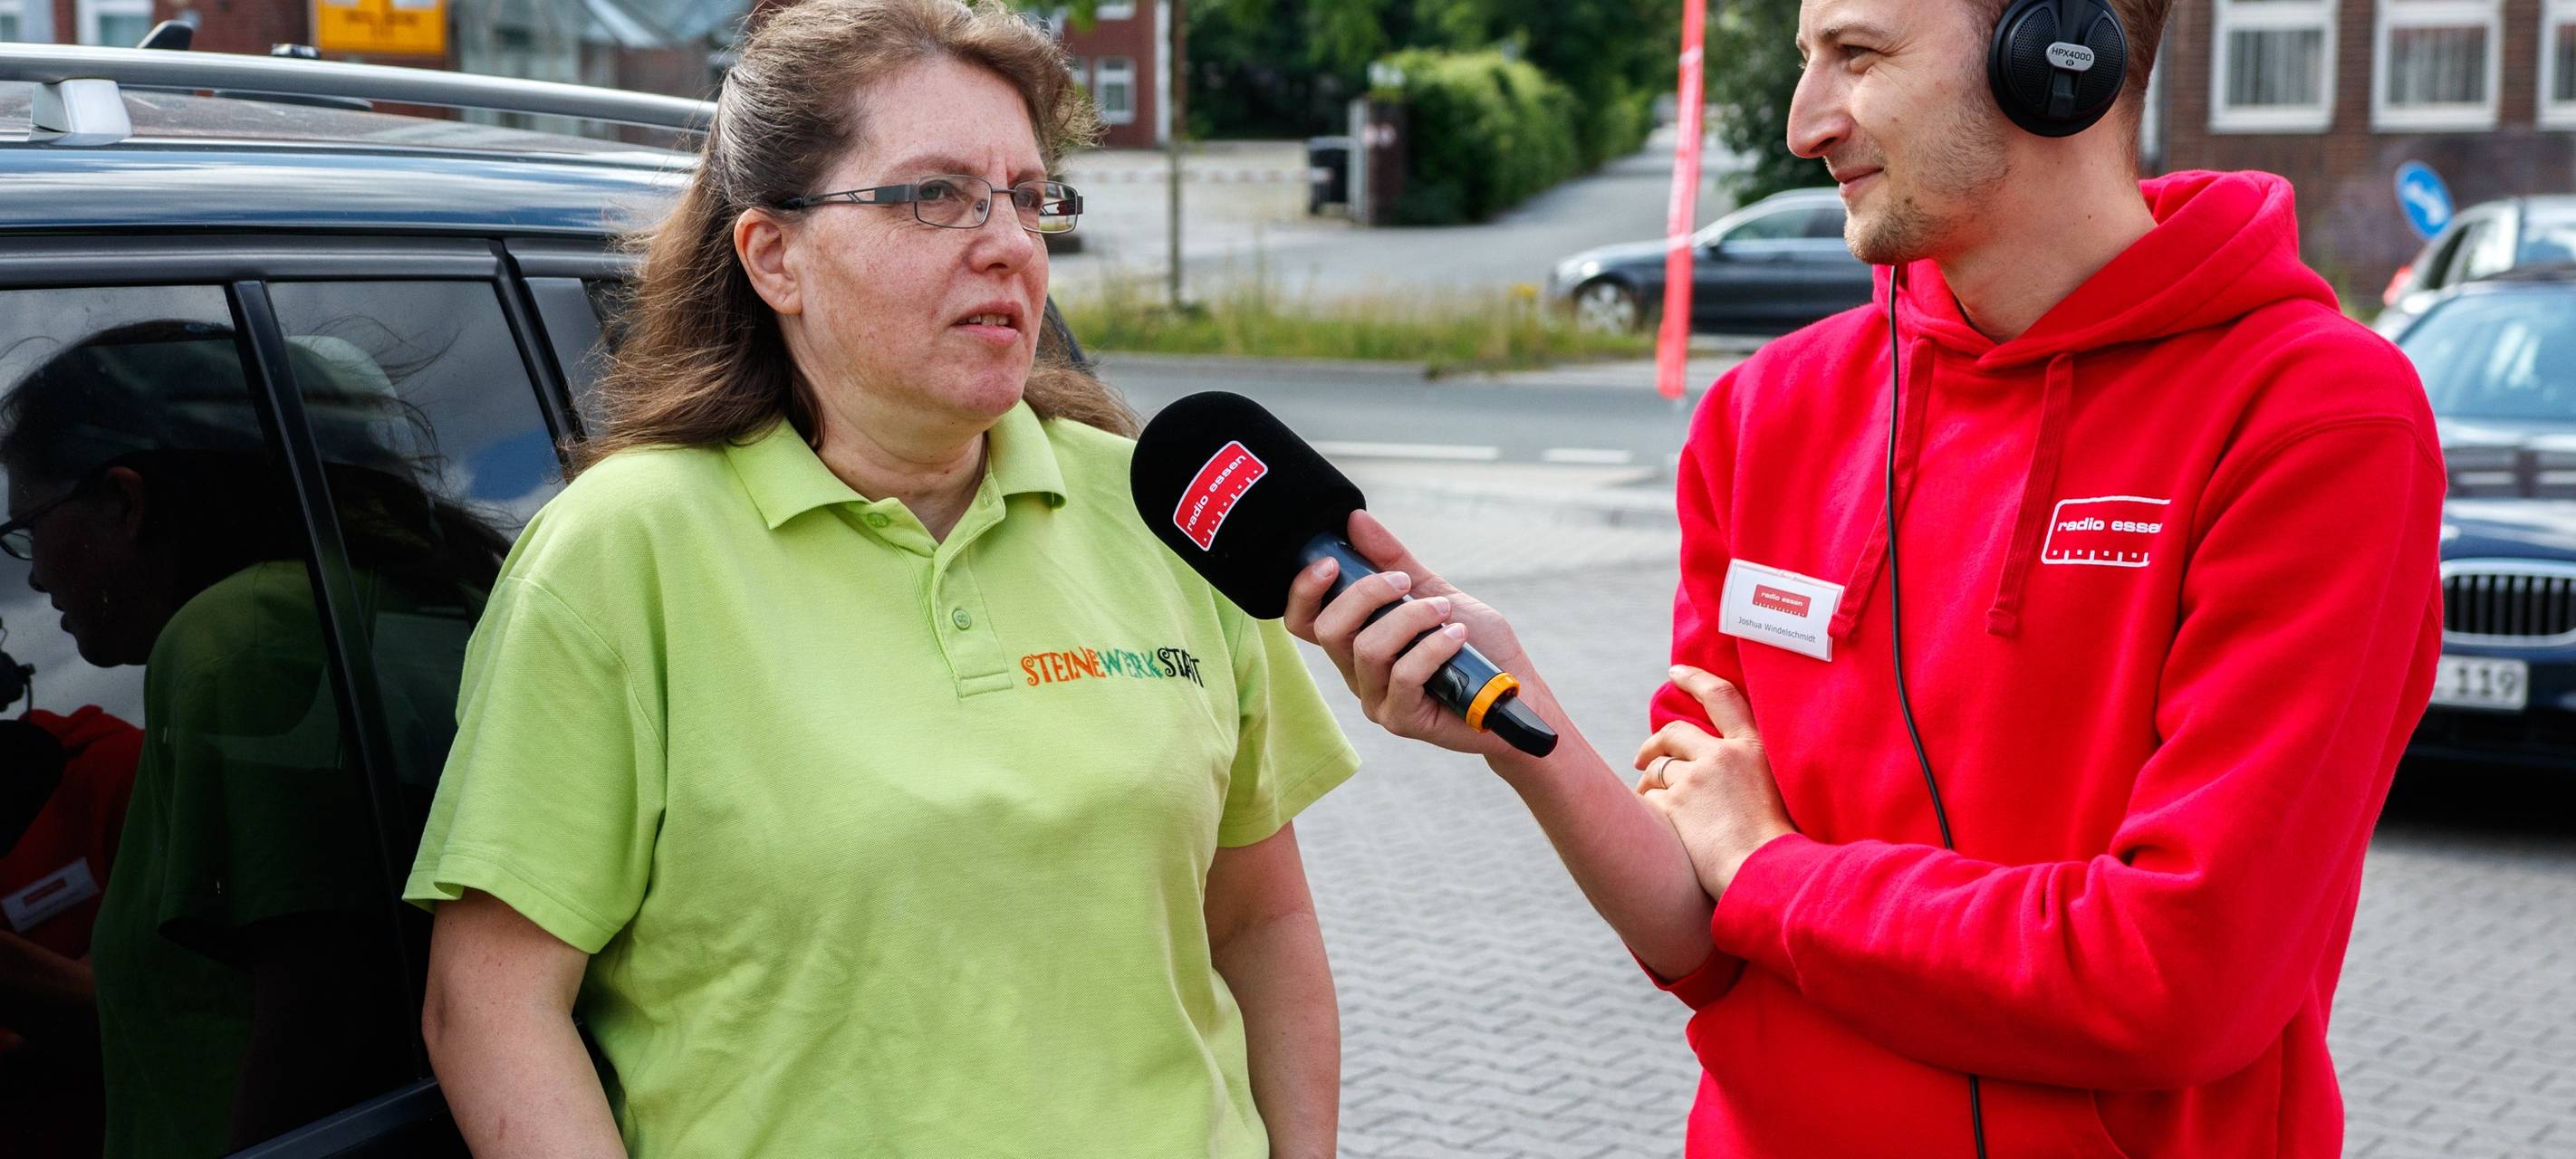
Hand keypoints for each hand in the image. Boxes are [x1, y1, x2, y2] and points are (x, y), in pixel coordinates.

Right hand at [1282, 510, 1537, 758]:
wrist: (1515, 692)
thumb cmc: (1474, 644)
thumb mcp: (1434, 592)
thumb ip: (1393, 560)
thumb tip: (1356, 520)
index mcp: (1355, 642)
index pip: (1303, 621)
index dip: (1303, 590)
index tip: (1331, 562)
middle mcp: (1357, 673)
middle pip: (1328, 630)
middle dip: (1367, 595)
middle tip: (1405, 583)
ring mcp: (1376, 700)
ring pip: (1368, 649)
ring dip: (1411, 619)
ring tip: (1445, 613)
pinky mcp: (1401, 719)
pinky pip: (1404, 676)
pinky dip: (1434, 647)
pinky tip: (1457, 637)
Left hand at [1635, 665, 1795, 897]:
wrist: (1767, 872)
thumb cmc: (1778, 841)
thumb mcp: (1776, 790)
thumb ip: (1748, 771)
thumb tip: (1716, 763)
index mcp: (1753, 747)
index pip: (1721, 696)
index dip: (1696, 679)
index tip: (1676, 672)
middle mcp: (1722, 755)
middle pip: (1674, 733)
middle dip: (1654, 743)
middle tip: (1643, 757)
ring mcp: (1696, 778)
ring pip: (1658, 770)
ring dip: (1649, 782)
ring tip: (1649, 797)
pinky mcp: (1675, 804)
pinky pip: (1651, 801)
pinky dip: (1650, 810)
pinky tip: (1658, 827)